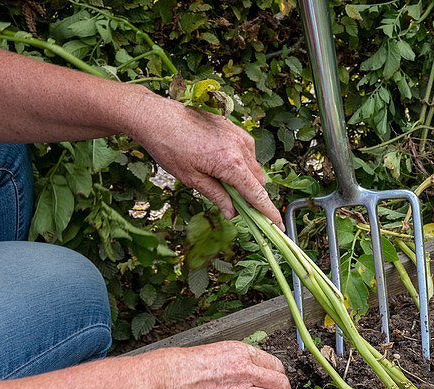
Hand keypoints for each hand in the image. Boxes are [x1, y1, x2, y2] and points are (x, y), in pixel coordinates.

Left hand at [127, 93, 283, 227]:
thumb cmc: (169, 146)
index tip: (278, 226)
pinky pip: (248, 151)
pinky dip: (242, 163)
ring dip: (247, 180)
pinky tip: (224, 165)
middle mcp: (240, 148)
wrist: (156, 117)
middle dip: (254, 197)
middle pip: (259, 182)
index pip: (257, 195)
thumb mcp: (192, 179)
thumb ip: (217, 197)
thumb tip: (232, 213)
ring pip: (254, 167)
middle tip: (240, 208)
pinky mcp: (234, 128)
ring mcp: (239, 136)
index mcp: (231, 164)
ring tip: (223, 183)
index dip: (269, 213)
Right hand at [145, 342, 292, 388]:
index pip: (277, 365)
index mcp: (242, 353)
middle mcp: (245, 371)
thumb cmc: (182, 365)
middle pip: (282, 384)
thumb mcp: (217, 351)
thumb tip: (254, 371)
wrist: (163, 379)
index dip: (279, 377)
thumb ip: (239, 361)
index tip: (276, 383)